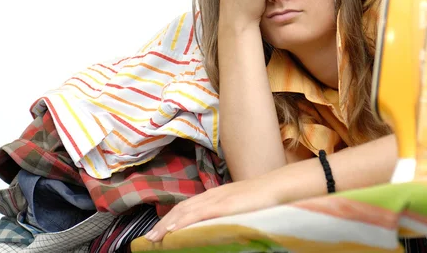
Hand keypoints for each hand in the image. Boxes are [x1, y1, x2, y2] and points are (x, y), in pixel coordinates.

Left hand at [144, 175, 283, 241]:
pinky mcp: (223, 206)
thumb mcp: (240, 206)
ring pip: (185, 211)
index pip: (187, 206)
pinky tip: (173, 230)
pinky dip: (183, 222)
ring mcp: (217, 200)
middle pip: (181, 208)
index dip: (171, 217)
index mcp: (215, 195)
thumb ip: (227, 213)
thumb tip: (218, 225)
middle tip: (148, 238)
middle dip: (164, 223)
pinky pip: (198, 214)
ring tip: (154, 238)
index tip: (159, 230)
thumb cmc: (263, 199)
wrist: (278, 188)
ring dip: (167, 224)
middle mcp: (212, 195)